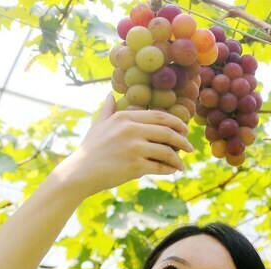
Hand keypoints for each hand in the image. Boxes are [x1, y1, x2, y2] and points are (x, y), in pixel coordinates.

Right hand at [53, 94, 193, 199]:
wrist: (80, 172)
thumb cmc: (90, 149)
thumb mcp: (98, 125)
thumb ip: (107, 110)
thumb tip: (110, 94)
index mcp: (124, 117)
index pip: (158, 116)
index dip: (175, 122)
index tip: (184, 128)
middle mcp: (131, 130)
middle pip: (167, 132)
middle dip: (182, 140)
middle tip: (190, 147)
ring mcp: (134, 148)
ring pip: (167, 151)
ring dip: (178, 159)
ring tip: (182, 164)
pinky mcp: (136, 166)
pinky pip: (160, 166)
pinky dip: (169, 169)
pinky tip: (173, 171)